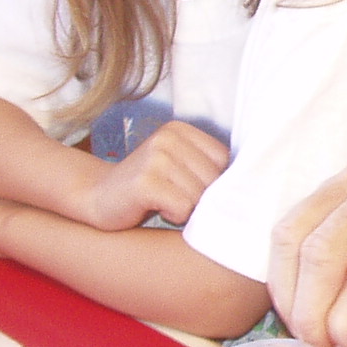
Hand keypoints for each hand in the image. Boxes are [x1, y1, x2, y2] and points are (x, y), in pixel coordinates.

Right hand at [80, 120, 229, 230]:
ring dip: (185, 210)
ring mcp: (155, 158)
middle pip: (213, 180)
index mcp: (180, 129)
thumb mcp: (177, 166)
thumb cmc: (147, 188)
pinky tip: (153, 207)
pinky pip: (182, 209)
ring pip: (199, 198)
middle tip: (172, 197)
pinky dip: (172, 216)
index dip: (213, 182)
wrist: (96, 197)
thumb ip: (206, 167)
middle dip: (199, 199)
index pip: (224, 160)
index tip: (189, 186)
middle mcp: (168, 138)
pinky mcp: (145, 182)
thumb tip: (250, 186)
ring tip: (162, 201)